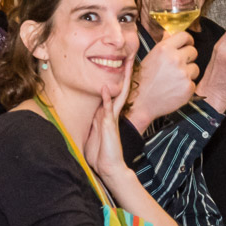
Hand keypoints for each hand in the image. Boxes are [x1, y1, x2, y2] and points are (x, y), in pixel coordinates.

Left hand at [84, 60, 133, 186]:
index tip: (122, 65)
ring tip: (127, 65)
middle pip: (120, 89)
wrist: (109, 168)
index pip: (113, 92)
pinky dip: (106, 99)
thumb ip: (95, 123)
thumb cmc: (101, 154)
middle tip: (130, 57)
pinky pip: (107, 109)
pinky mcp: (109, 125)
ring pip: (117, 95)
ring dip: (122, 80)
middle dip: (126, 73)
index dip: (118, 79)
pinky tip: (106, 88)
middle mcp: (111, 114)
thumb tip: (94, 115)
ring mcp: (111, 119)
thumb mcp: (94, 135)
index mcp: (107, 115)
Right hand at [127, 30, 197, 130]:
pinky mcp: (188, 87)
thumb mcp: (150, 57)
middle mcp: (175, 59)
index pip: (185, 36)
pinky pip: (193, 83)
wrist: (140, 102)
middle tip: (178, 66)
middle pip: (193, 51)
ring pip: (195, 68)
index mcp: (164, 49)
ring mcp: (183, 74)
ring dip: (188, 73)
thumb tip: (169, 34)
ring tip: (174, 79)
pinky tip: (175, 89)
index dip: (188, 40)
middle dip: (188, 58)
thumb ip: (163, 45)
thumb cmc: (143, 80)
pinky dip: (186, 86)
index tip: (187, 44)